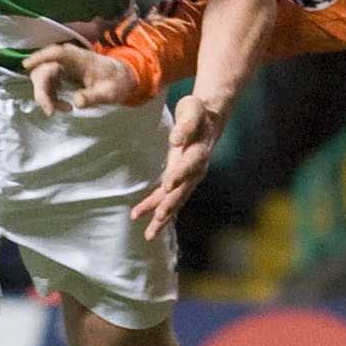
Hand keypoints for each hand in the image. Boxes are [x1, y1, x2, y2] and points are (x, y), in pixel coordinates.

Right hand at [25, 44, 140, 114]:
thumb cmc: (116, 83)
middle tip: (51, 111)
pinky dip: (51, 97)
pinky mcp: (60, 73)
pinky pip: (47, 83)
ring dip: (47, 96)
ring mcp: (63, 65)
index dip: (41, 56)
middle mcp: (68, 59)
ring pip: (42, 77)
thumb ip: (93, 97)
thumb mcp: (109, 93)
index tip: (26, 64)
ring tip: (66, 109)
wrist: (121, 79)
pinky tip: (65, 106)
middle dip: (42, 91)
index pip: (57, 53)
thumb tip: (77, 102)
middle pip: (44, 69)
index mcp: (80, 58)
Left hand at [131, 94, 225, 239]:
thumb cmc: (197, 112)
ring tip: (149, 234)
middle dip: (171, 205)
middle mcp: (197, 170)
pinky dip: (154, 207)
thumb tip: (175, 139)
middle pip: (183, 191)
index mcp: (200, 152)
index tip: (167, 186)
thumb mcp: (192, 110)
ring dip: (162, 217)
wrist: (208, 120)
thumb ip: (185, 125)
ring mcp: (189, 177)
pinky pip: (167, 196)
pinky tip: (138, 216)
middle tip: (159, 218)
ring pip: (175, 200)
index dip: (179, 176)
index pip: (189, 166)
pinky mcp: (180, 179)